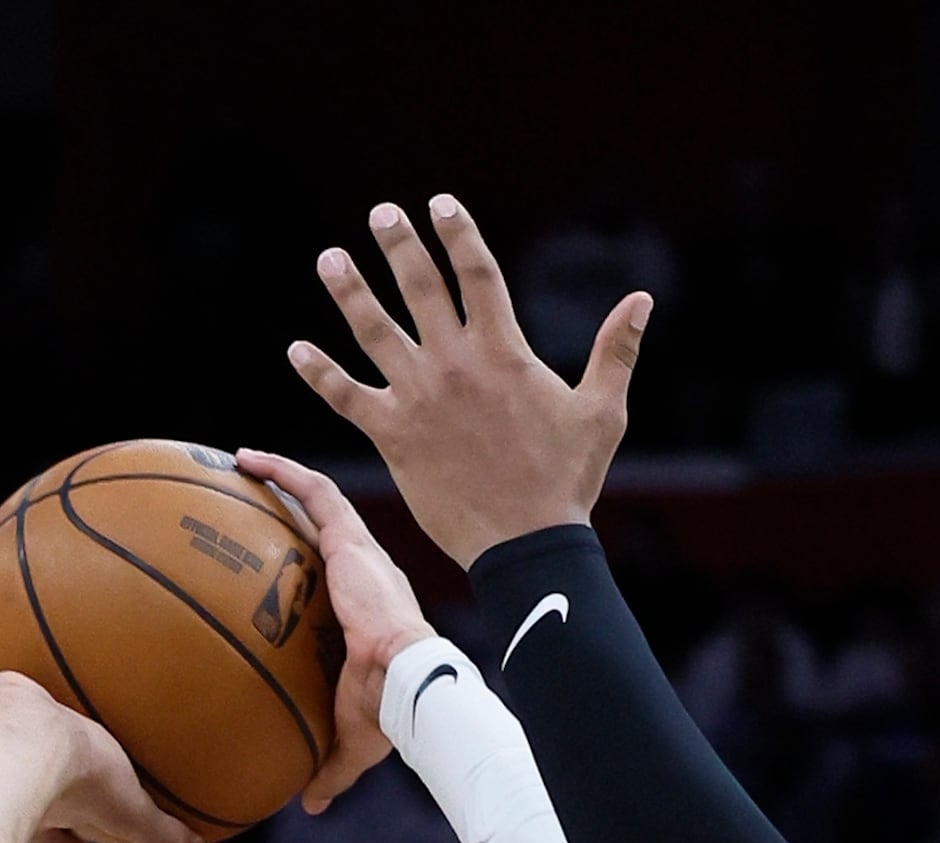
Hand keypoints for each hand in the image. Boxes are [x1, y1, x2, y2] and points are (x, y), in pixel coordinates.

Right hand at [0, 630, 204, 842]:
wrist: (28, 743)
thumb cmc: (77, 780)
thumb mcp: (129, 810)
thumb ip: (158, 833)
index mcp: (40, 814)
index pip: (53, 832)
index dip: (69, 835)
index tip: (85, 833)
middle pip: (1, 787)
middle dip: (14, 789)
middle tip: (36, 770)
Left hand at [232, 449, 420, 814]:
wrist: (407, 683)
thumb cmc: (389, 711)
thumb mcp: (352, 740)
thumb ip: (328, 767)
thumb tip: (307, 805)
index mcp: (366, 614)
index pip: (335, 580)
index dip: (309, 565)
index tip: (276, 562)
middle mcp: (364, 575)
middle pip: (326, 531)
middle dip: (291, 509)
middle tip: (247, 499)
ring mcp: (360, 554)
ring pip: (319, 499)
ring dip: (282, 477)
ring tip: (239, 462)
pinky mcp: (352, 539)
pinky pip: (315, 490)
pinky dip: (283, 471)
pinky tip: (245, 459)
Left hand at [288, 195, 645, 568]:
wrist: (526, 543)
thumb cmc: (567, 479)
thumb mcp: (602, 410)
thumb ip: (615, 350)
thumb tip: (642, 299)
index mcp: (504, 351)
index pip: (477, 273)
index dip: (458, 234)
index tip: (440, 202)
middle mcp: (455, 365)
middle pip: (419, 289)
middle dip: (399, 246)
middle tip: (382, 212)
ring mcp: (419, 399)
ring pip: (374, 332)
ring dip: (349, 292)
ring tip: (328, 258)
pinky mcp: (393, 436)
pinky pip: (347, 398)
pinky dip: (320, 373)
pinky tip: (297, 349)